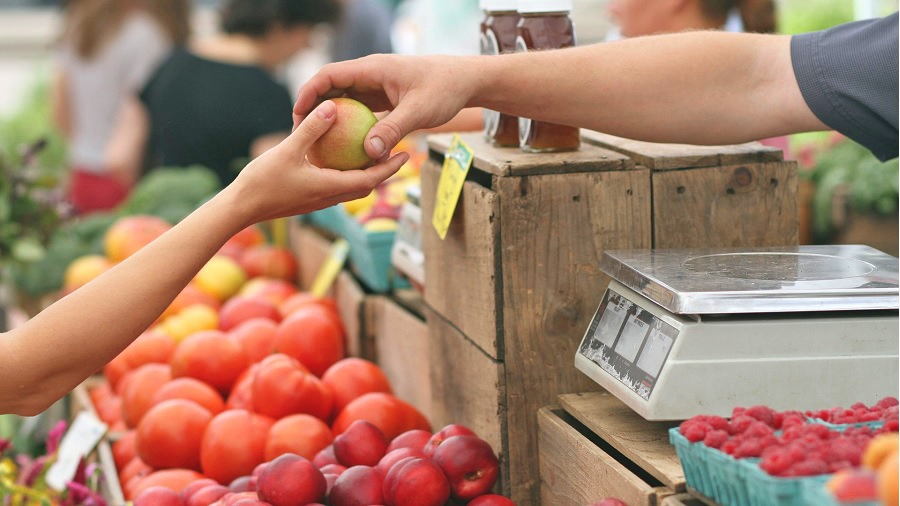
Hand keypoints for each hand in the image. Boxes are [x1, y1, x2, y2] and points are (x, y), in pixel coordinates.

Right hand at [229, 100, 408, 225]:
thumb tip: (332, 107)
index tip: (405, 155)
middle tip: (397, 152)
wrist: (240, 208)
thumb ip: (311, 129)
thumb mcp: (288, 150)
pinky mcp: (308, 199)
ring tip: (373, 153)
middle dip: (383, 171)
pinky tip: (339, 158)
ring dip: (365, 173)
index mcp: (330, 188)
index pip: (370, 180)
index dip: (389, 168)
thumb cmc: (262, 181)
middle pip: (365, 185)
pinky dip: (345, 173)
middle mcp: (328, 197)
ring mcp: (318, 200)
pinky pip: (334, 185)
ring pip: (350, 187)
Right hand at [293, 54, 473, 159]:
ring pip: (344, 100)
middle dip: (313, 108)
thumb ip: (393, 130)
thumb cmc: (444, 89)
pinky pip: (359, 111)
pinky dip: (349, 126)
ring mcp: (376, 86)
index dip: (309, 93)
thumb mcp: (419, 111)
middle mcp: (370, 75)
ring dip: (330, 119)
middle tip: (300, 134)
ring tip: (316, 143)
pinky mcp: (383, 98)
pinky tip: (344, 148)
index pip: (329, 75)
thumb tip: (369, 153)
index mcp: (372, 69)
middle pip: (331, 88)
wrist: (465, 81)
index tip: (298, 115)